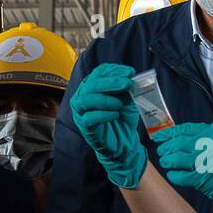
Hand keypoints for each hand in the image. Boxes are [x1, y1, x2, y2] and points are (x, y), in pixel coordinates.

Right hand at [69, 63, 146, 188]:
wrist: (124, 141)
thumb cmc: (123, 118)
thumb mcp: (128, 100)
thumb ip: (127, 89)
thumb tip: (131, 78)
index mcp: (93, 86)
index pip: (99, 72)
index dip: (114, 70)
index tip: (130, 73)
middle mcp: (83, 96)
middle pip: (92, 84)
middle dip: (111, 82)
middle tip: (127, 84)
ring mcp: (81, 111)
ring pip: (86, 99)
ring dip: (105, 99)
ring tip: (120, 104)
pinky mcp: (84, 126)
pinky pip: (89, 118)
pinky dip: (103, 114)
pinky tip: (115, 115)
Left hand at [152, 122, 212, 212]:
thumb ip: (210, 141)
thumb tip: (186, 142)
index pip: (187, 129)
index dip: (170, 133)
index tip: (160, 137)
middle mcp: (212, 144)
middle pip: (179, 143)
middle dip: (167, 147)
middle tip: (162, 151)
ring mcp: (208, 160)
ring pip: (178, 158)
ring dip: (169, 161)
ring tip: (166, 163)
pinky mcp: (207, 178)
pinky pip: (183, 175)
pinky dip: (175, 175)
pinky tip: (174, 176)